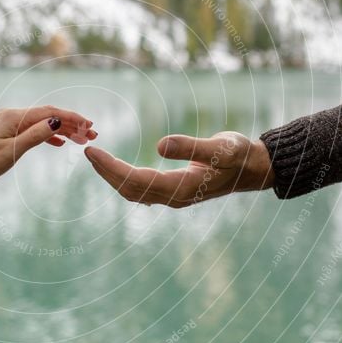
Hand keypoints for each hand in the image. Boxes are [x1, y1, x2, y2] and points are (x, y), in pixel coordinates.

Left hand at [0, 106, 96, 208]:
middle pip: (48, 115)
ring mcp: (7, 124)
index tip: (90, 126)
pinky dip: (48, 135)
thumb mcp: (12, 152)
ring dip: (62, 130)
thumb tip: (57, 121)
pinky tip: (59, 143)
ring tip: (81, 140)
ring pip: (42, 123)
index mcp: (14, 117)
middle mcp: (11, 116)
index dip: (72, 118)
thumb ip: (36, 135)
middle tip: (93, 134)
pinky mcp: (4, 134)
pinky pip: (32, 130)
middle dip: (72, 123)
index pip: (50, 112)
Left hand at [84, 131, 273, 207]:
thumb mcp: (220, 147)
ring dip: (112, 176)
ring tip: (95, 157)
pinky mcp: (174, 190)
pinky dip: (123, 177)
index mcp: (181, 188)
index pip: (136, 181)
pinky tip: (114, 166)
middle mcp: (174, 197)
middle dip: (106, 172)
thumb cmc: (240, 155)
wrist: (254, 168)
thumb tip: (159, 144)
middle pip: (129, 190)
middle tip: (87, 151)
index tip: (92, 152)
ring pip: (133, 192)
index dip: (111, 168)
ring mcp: (173, 196)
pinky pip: (141, 188)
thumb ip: (191, 147)